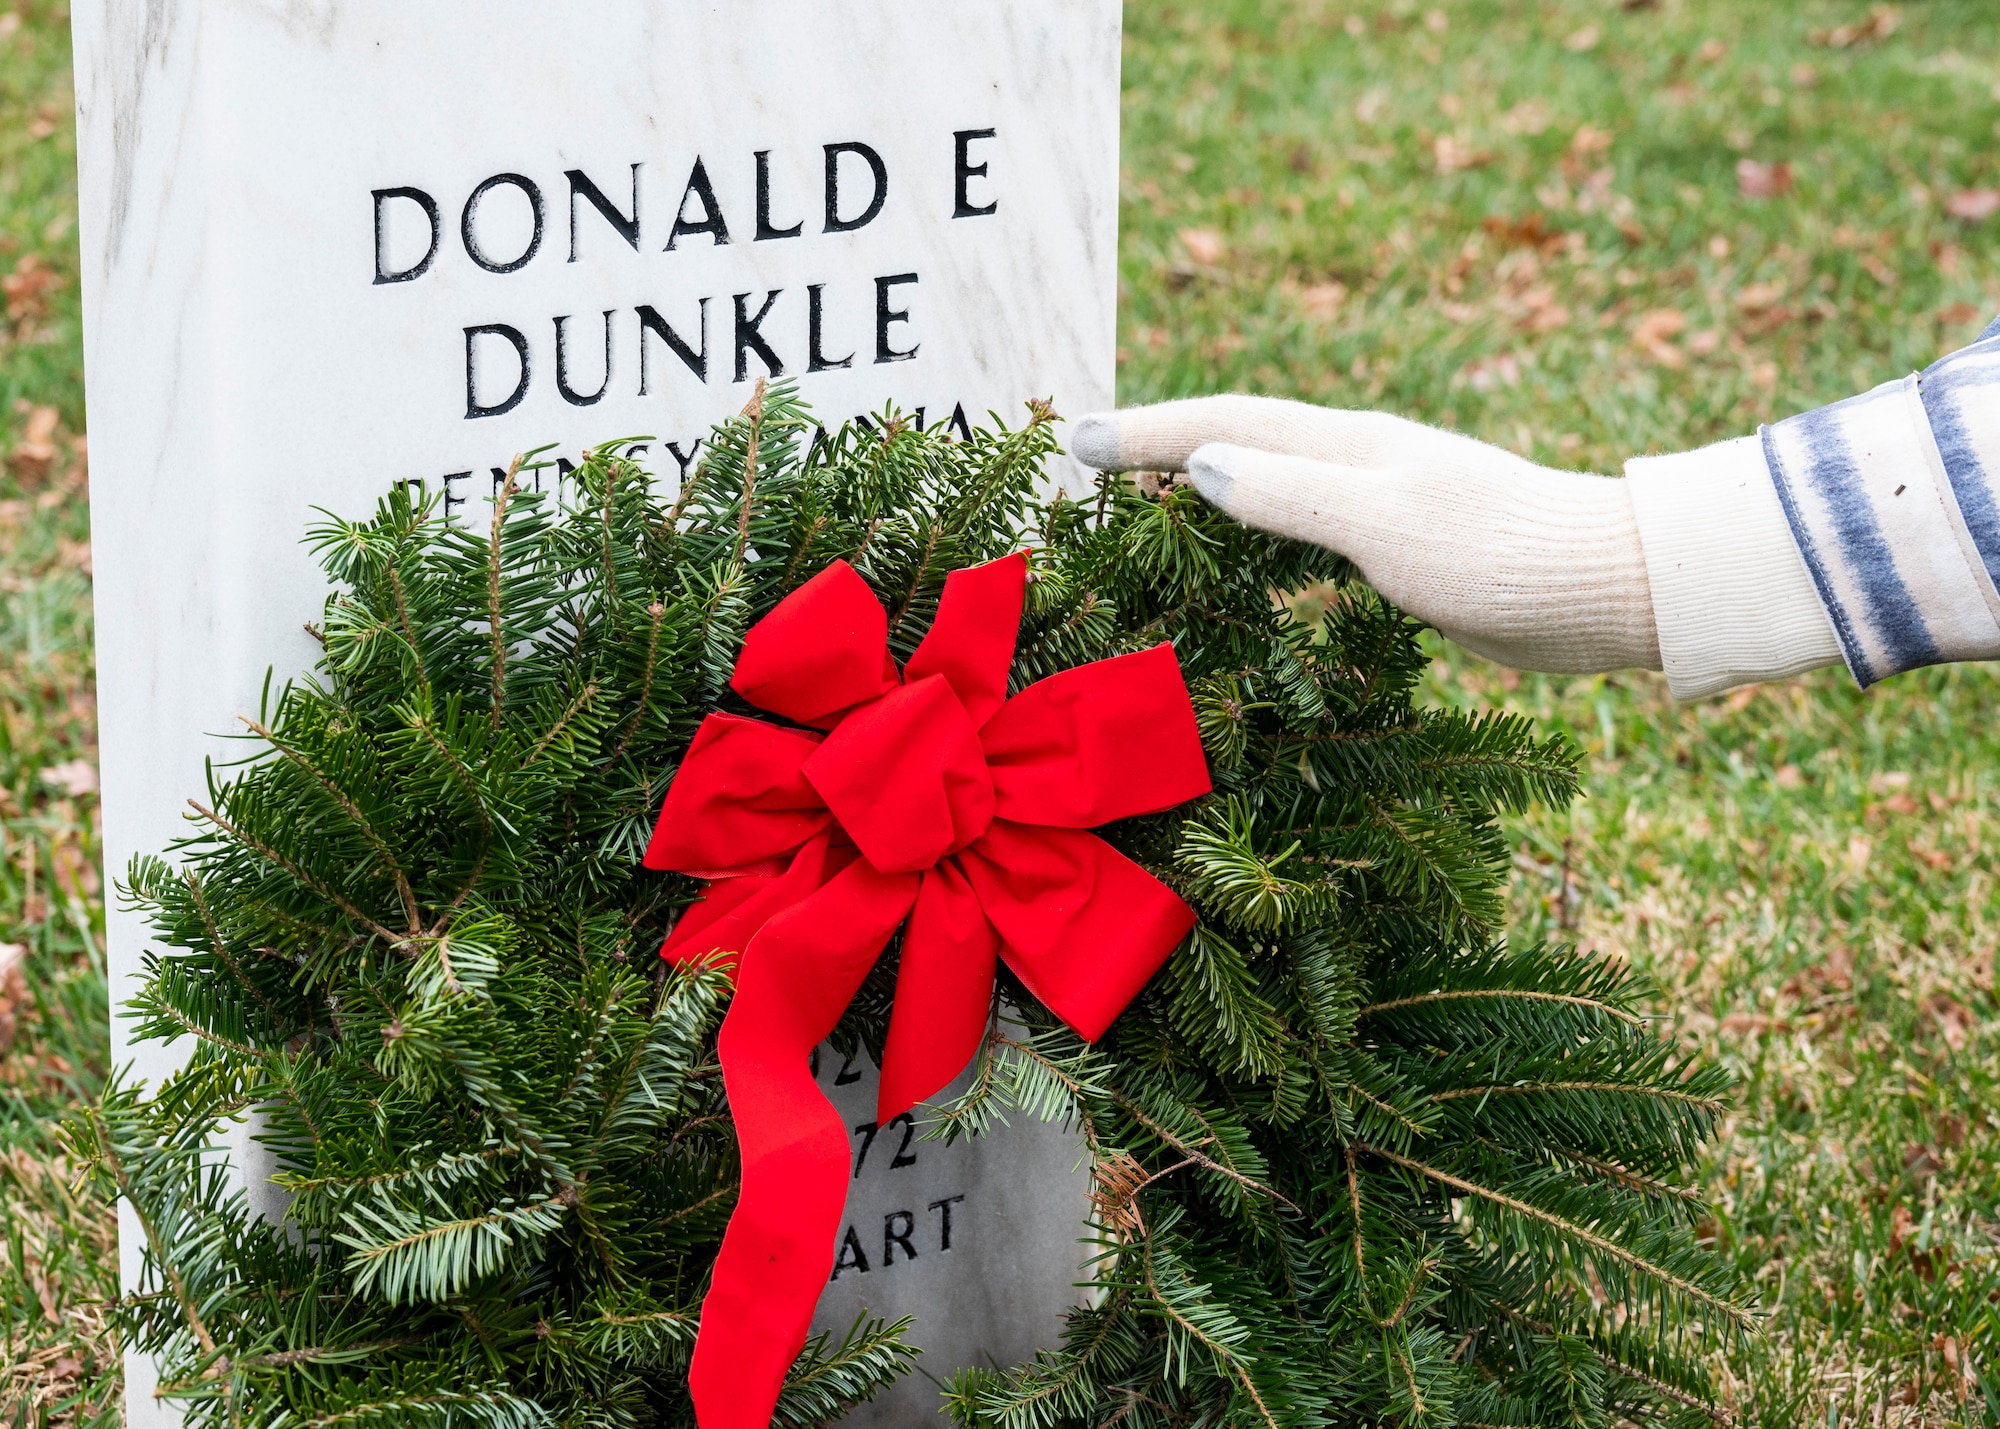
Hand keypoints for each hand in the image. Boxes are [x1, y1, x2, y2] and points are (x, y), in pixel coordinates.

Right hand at [1071, 394, 1661, 674]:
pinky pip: (1300, 531)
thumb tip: (1199, 466)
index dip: (1145, 432)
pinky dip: (1252, 532)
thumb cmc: (1502, 555)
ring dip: (1202, 484)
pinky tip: (1246, 559)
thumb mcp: (1384, 526)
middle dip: (1160, 443)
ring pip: (1268, 484)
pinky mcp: (1403, 552)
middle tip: (1090, 456)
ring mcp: (1380, 506)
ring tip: (1147, 501)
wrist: (1610, 588)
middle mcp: (1357, 464)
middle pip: (1238, 439)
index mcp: (1348, 446)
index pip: (1222, 425)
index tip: (1074, 438)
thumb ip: (1291, 496)